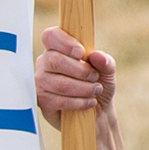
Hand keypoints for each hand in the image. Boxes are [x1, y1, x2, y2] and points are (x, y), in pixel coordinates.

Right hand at [33, 27, 129, 149]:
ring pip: (55, 82)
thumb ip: (105, 62)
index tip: (80, 53)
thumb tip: (96, 56)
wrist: (97, 113)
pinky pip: (54, 99)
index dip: (63, 42)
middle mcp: (45, 63)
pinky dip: (75, 102)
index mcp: (59, 49)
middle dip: (79, 71)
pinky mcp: (40, 101)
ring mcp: (40, 82)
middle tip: (94, 78)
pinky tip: (87, 103)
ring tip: (94, 92)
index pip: (50, 36)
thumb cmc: (99, 87)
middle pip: (54, 60)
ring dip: (80, 88)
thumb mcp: (108, 73)